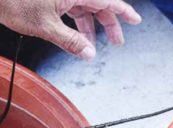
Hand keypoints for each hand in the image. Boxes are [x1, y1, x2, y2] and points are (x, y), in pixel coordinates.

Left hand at [0, 0, 140, 60]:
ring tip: (91, 45)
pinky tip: (74, 35)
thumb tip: (89, 54)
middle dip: (108, 24)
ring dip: (89, 26)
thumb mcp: (45, 27)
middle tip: (116, 42)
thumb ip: (71, 41)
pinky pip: (69, 7)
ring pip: (83, 7)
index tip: (136, 20)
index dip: (124, 12)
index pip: (107, 1)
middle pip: (97, 4)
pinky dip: (74, 22)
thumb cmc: (13, 2)